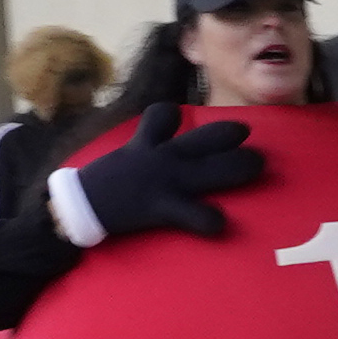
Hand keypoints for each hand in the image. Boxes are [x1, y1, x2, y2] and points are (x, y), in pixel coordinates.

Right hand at [77, 103, 264, 239]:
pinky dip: (208, 219)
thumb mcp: (124, 157)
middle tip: (247, 132)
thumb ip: (146, 144)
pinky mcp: (163, 206)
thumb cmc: (105, 185)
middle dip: (227, 133)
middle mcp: (161, 157)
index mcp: (146, 144)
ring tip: (259, 165)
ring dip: (237, 166)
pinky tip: (221, 224)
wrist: (78, 209)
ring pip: (208, 168)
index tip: (194, 114)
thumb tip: (161, 134)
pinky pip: (192, 213)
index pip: (161, 116)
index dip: (178, 115)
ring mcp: (165, 179)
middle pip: (201, 138)